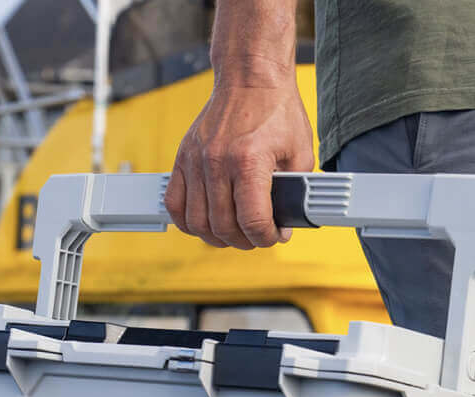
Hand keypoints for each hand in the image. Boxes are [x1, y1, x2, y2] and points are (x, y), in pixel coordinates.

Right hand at [166, 82, 314, 248]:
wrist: (251, 77)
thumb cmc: (277, 110)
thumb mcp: (300, 152)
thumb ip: (294, 191)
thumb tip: (286, 223)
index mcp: (249, 161)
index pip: (253, 221)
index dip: (267, 238)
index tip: (274, 236)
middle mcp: (217, 162)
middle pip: (223, 226)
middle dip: (245, 241)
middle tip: (256, 236)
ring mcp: (196, 160)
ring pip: (196, 221)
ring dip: (216, 236)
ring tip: (233, 233)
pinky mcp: (183, 157)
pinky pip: (174, 203)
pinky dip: (187, 221)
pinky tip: (205, 222)